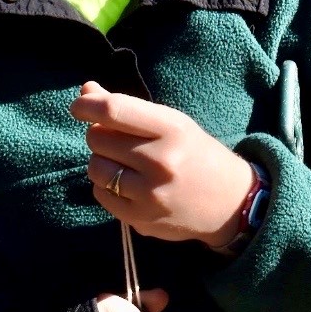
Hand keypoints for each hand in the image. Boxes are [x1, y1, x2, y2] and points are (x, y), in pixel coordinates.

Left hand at [71, 81, 255, 248]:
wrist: (231, 202)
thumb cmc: (198, 154)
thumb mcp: (172, 123)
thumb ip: (128, 108)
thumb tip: (86, 91)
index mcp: (172, 129)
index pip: (114, 111)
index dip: (87, 105)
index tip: (79, 106)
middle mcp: (160, 161)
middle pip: (99, 139)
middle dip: (100, 135)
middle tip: (117, 138)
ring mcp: (149, 194)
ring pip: (96, 168)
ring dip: (101, 161)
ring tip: (122, 162)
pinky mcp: (141, 220)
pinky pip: (101, 195)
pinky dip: (106, 186)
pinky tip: (126, 184)